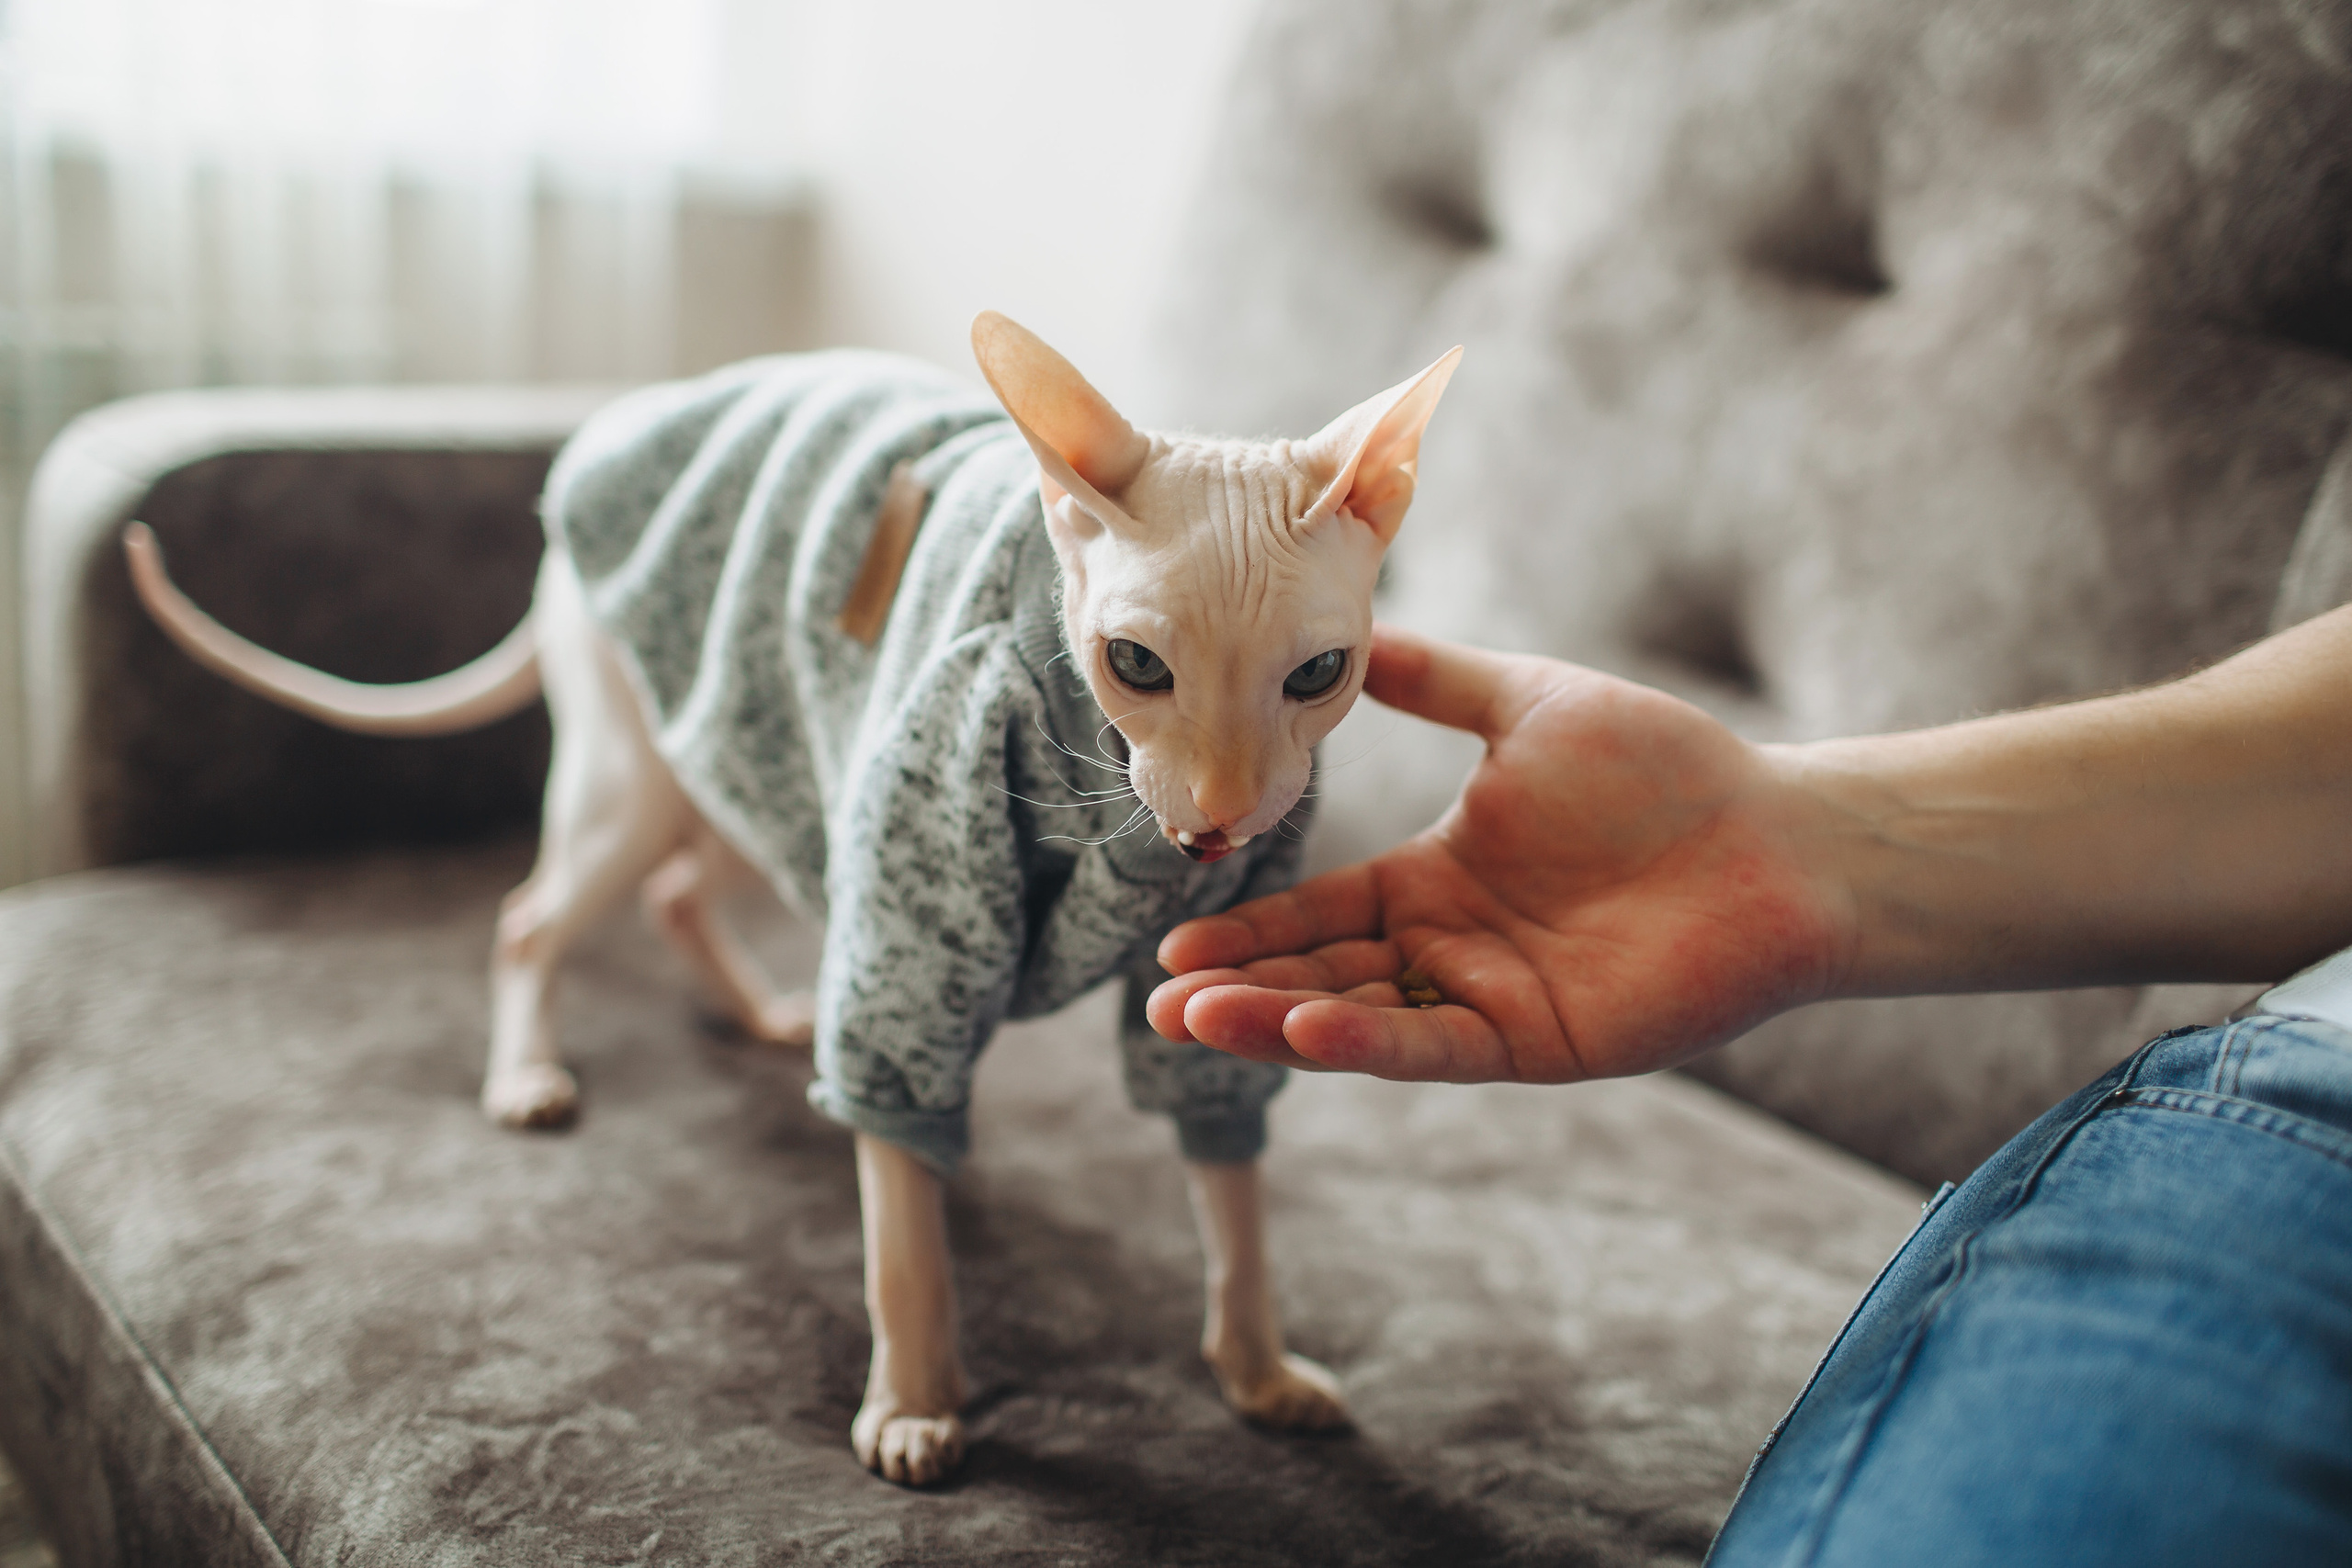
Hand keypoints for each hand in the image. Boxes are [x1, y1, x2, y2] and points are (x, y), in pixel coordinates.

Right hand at [1146, 627, 1851, 1081]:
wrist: (1779, 833)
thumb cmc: (1669, 768)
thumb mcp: (1526, 703)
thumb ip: (1436, 678)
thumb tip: (1350, 634)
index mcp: (1439, 879)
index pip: (1320, 912)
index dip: (1250, 931)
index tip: (1173, 939)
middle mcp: (1452, 949)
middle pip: (1322, 975)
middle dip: (1239, 990)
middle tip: (1159, 1001)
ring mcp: (1491, 1000)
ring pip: (1362, 1019)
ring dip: (1277, 1025)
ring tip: (1194, 1020)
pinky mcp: (1540, 1042)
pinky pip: (1437, 1044)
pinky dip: (1368, 1039)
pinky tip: (1303, 1029)